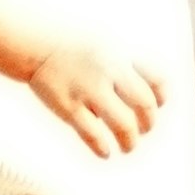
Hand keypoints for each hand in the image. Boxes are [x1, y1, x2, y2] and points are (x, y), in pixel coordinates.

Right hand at [23, 39, 168, 157]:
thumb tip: (152, 91)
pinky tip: (105, 152)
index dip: (160, 98)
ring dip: (130, 141)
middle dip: (149, 123)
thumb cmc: (73, 47)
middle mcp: (108, 70)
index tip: (156, 106)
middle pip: (145, 103)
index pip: (157, 80)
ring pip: (123, 124)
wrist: (33, 45)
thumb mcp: (106, 42)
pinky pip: (93, 135)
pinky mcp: (69, 106)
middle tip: (143, 130)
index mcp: (120, 54)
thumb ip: (128, 62)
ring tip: (128, 147)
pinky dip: (103, 148)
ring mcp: (88, 89)